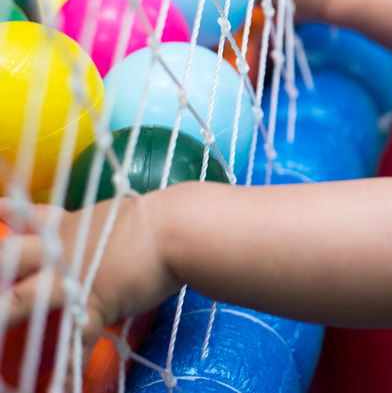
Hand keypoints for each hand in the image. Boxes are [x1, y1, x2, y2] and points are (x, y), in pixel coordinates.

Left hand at [0, 194, 180, 361]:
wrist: (178, 229)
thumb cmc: (159, 219)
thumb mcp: (120, 217)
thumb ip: (99, 228)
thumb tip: (103, 231)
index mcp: (70, 227)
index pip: (31, 216)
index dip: (7, 212)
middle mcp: (62, 251)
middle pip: (10, 255)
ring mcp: (73, 278)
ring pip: (24, 298)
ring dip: (6, 313)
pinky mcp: (94, 305)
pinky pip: (74, 339)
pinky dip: (66, 367)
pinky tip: (56, 385)